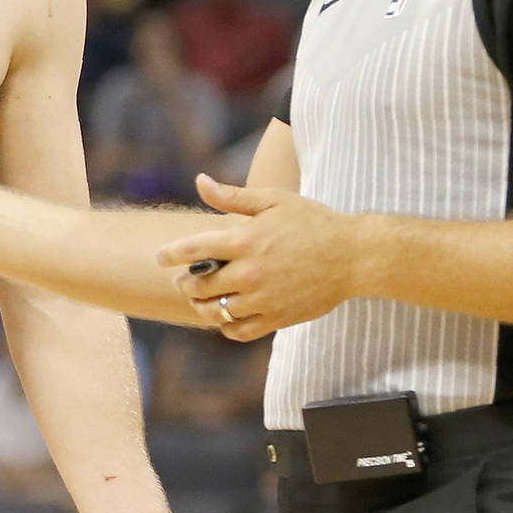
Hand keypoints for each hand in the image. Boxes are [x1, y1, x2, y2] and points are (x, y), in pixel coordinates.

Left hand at [156, 175, 362, 340]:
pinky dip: (226, 325)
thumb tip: (200, 181)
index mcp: (245, 241)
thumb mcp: (273, 200)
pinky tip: (226, 315)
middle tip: (183, 279)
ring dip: (201, 306)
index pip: (193, 250)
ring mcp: (262, 300)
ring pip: (214, 312)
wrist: (353, 256)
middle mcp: (249, 273)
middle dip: (185, 282)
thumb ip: (232, 196)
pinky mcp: (276, 319)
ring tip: (200, 298)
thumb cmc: (312, 222)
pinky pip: (238, 330)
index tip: (160, 257)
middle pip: (198, 285)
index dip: (170, 254)